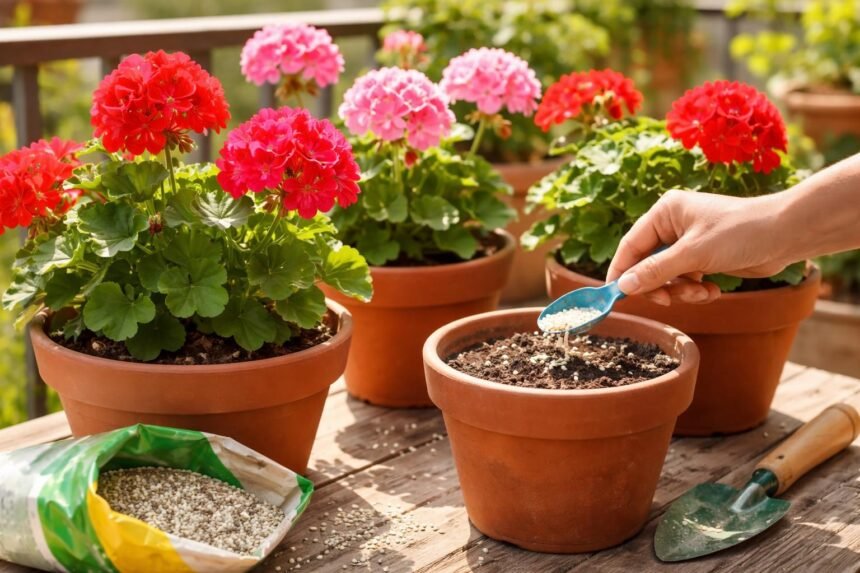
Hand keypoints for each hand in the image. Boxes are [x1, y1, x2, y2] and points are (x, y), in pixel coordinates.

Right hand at [606, 190, 790, 304]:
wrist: (786, 235)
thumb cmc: (739, 233)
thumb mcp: (693, 254)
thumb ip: (655, 271)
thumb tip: (623, 286)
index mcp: (664, 212)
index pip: (631, 245)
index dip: (622, 272)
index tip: (615, 296)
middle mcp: (673, 225)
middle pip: (647, 264)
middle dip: (660, 285)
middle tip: (668, 300)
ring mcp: (688, 242)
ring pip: (667, 276)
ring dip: (681, 290)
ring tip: (701, 292)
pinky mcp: (704, 257)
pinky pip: (685, 280)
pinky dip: (695, 290)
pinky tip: (712, 290)